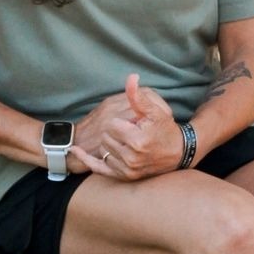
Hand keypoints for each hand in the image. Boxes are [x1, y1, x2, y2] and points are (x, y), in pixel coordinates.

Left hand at [69, 73, 183, 180]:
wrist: (178, 153)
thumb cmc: (166, 129)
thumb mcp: (155, 111)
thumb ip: (139, 96)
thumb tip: (131, 77)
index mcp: (136, 140)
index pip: (112, 125)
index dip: (121, 121)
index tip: (133, 123)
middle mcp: (130, 157)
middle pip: (106, 137)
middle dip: (116, 132)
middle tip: (131, 132)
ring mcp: (127, 169)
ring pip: (104, 149)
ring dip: (110, 143)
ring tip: (126, 141)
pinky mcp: (124, 176)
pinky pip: (99, 167)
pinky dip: (86, 159)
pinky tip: (76, 150)